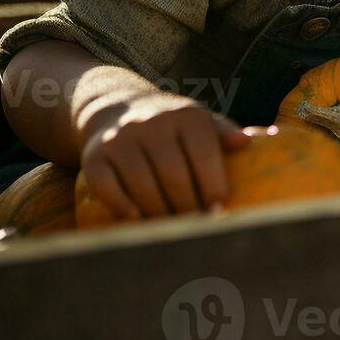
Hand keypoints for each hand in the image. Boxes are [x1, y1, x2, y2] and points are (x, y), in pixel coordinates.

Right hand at [77, 91, 249, 219]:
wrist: (117, 109)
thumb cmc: (171, 126)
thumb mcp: (198, 122)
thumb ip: (223, 132)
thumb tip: (245, 142)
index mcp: (185, 116)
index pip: (203, 152)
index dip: (213, 184)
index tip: (220, 208)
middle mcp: (151, 123)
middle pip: (173, 174)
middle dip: (188, 205)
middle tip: (197, 227)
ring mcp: (120, 139)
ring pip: (142, 183)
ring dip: (159, 211)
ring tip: (173, 229)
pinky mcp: (94, 155)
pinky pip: (106, 185)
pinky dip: (122, 205)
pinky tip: (138, 220)